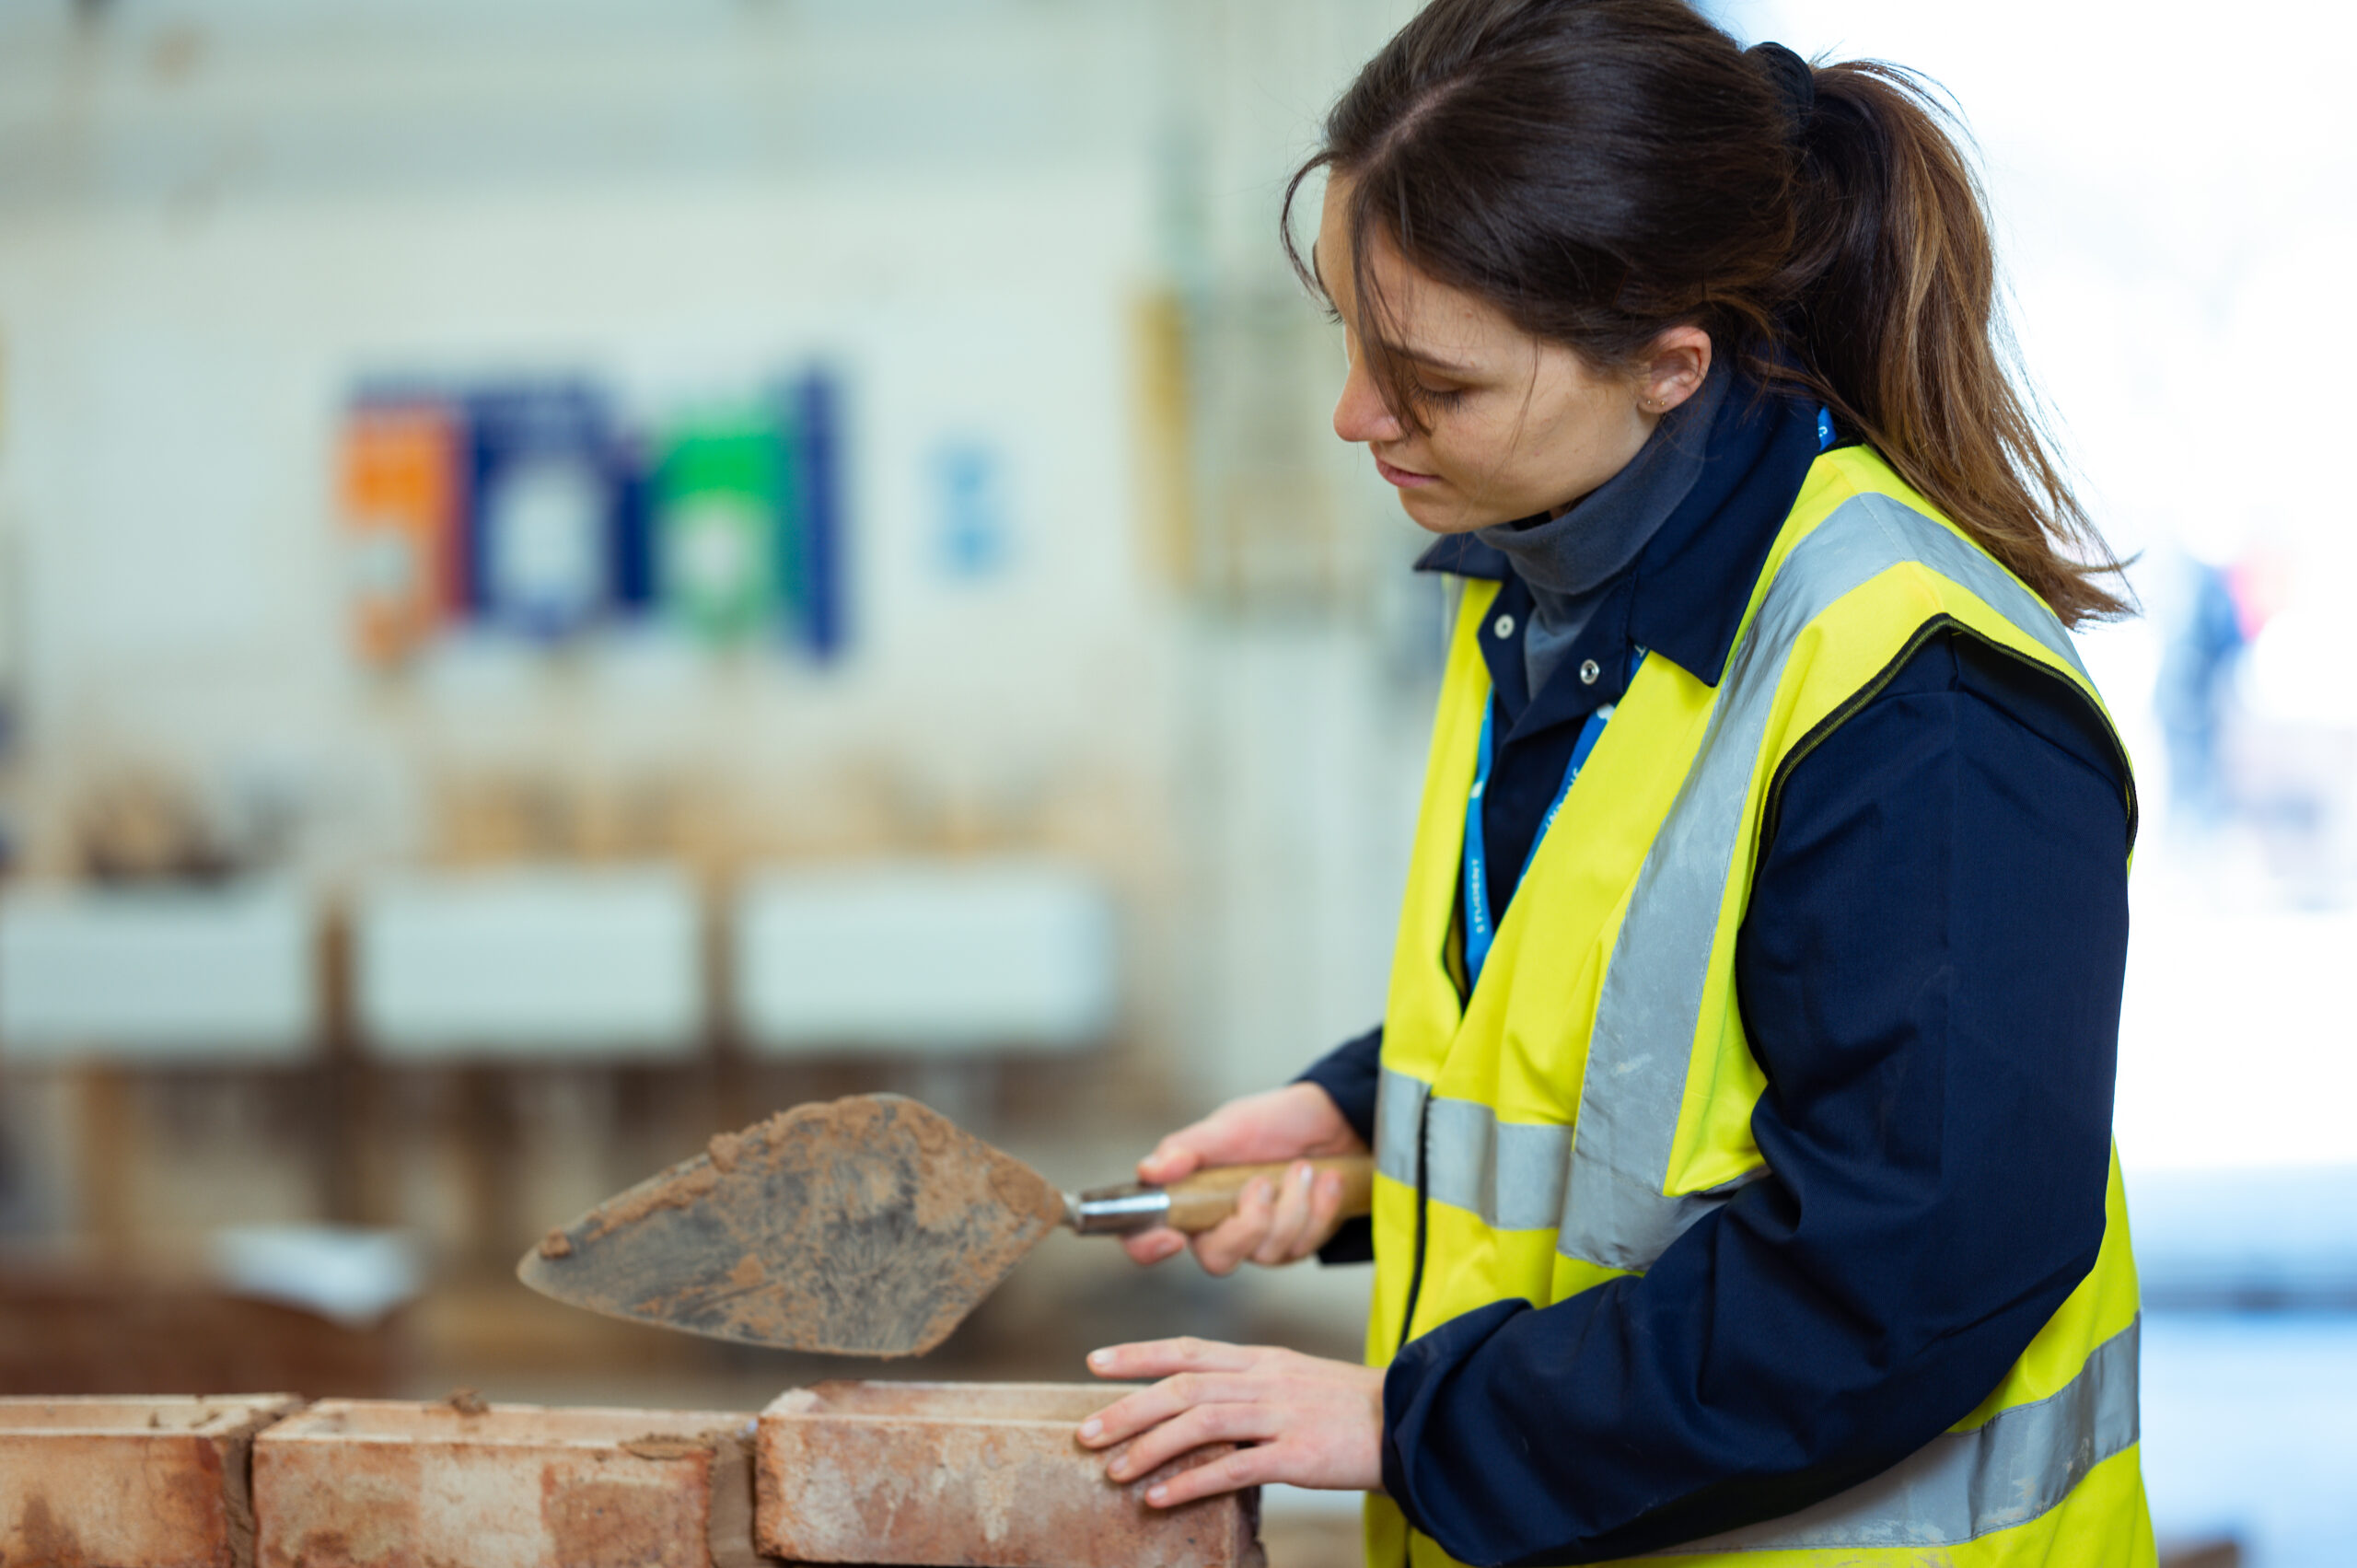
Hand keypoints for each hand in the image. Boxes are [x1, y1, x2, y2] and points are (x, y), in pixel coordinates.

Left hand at [1079, 1337, 1384, 1503]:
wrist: (1410, 1421)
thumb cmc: (1348, 1407)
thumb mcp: (1294, 1379)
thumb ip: (1247, 1384)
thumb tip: (1195, 1402)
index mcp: (1261, 1359)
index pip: (1188, 1348)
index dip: (1138, 1353)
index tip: (1095, 1361)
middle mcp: (1265, 1380)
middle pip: (1183, 1384)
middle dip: (1128, 1407)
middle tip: (1086, 1431)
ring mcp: (1281, 1415)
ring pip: (1200, 1421)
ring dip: (1150, 1446)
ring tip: (1114, 1469)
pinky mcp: (1298, 1454)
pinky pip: (1234, 1467)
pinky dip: (1192, 1482)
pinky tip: (1161, 1499)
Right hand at [1126, 1084, 1368, 1274]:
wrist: (1331, 1120)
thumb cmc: (1273, 1121)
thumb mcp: (1228, 1126)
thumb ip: (1187, 1149)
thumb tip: (1148, 1171)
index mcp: (1187, 1198)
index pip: (1146, 1237)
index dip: (1148, 1247)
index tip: (1173, 1237)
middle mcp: (1217, 1227)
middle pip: (1217, 1260)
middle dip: (1250, 1223)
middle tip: (1263, 1182)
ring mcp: (1257, 1241)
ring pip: (1268, 1252)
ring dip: (1294, 1205)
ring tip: (1304, 1167)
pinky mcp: (1294, 1244)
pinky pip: (1305, 1245)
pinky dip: (1320, 1208)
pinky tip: (1327, 1179)